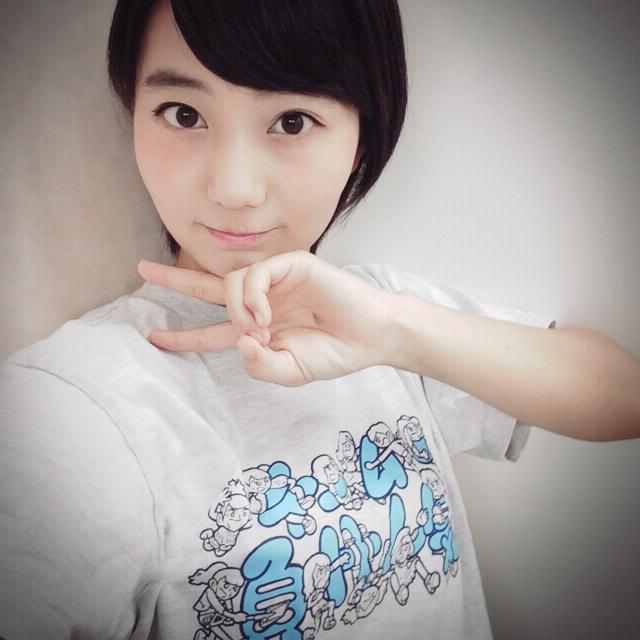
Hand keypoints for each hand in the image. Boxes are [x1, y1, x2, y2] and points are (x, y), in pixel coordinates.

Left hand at [137, 250, 395, 385]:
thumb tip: (240, 340)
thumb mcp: (291, 372)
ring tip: (260, 327)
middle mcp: (260, 302)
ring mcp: (275, 282)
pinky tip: (267, 313)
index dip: (184, 337)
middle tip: (142, 270)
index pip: (212, 331)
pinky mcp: (291, 265)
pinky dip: (253, 296)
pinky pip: (254, 275)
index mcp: (258, 328)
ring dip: (236, 309)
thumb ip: (260, 366)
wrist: (371, 335)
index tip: (155, 339)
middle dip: (175, 279)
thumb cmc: (334, 352)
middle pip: (207, 288)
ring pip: (230, 283)